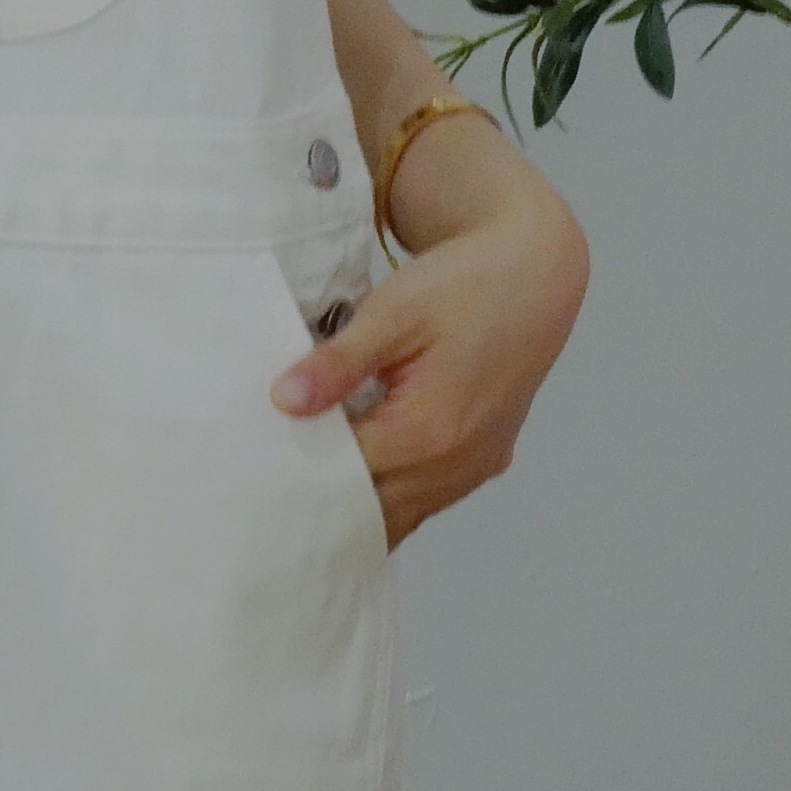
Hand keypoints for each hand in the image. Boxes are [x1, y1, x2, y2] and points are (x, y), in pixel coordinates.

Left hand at [274, 139, 589, 541]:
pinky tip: (354, 480)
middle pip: (371, 513)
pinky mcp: (484, 462)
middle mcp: (456, 465)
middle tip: (267, 493)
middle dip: (321, 505)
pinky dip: (389, 497)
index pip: (342, 480)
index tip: (254, 469)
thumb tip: (284, 400)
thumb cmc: (465, 284)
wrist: (536, 274)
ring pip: (401, 516)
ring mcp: (474, 469)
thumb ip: (340, 361)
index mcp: (428, 431)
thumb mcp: (395, 310)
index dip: (296, 475)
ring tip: (303, 491)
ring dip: (357, 509)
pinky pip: (426, 500)